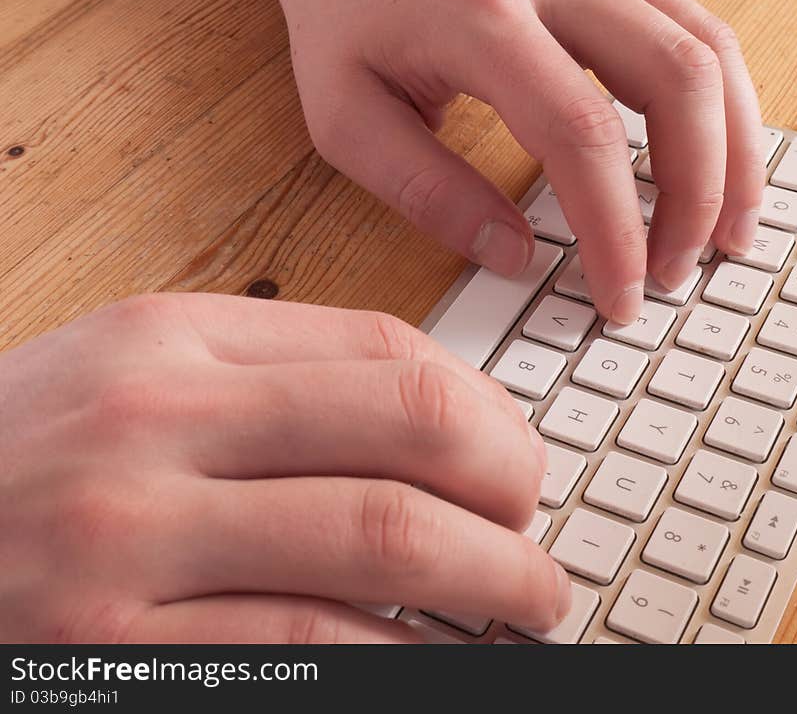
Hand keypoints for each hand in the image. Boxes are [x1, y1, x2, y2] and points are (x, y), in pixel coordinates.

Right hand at [0, 294, 567, 641]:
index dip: (484, 406)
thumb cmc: (22, 460)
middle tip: (538, 526)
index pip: (383, 349)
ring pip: (382, 540)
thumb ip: (271, 381)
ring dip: (491, 575)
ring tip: (530, 600)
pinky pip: (318, 649)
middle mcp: (156, 427)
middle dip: (511, 482)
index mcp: (169, 344)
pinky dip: (409, 658)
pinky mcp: (119, 656)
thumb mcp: (131, 379)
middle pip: (408, 428)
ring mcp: (132, 543)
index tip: (517, 453)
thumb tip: (429, 416)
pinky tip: (442, 658)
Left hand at [274, 0, 762, 322]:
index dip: (615, 230)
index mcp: (480, 14)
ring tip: (729, 230)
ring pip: (707, 48)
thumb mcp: (347, 112)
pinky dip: (719, 104)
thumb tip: (512, 256)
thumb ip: (423, 188)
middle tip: (677, 273)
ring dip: (734, 149)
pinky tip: (716, 159)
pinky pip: (695, 28)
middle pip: (677, 82)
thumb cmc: (342, 12)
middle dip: (695, 195)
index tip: (620, 296)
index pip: (581, 136)